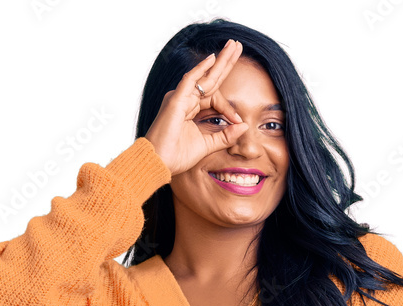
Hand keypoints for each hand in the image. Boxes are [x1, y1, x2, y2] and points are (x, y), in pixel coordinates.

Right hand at [145, 39, 247, 175]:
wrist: (158, 163)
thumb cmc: (176, 155)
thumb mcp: (208, 145)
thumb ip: (226, 135)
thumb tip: (244, 125)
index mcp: (191, 108)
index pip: (214, 97)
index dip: (228, 107)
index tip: (238, 120)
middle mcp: (185, 99)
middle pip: (210, 78)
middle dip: (225, 62)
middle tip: (237, 45)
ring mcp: (180, 98)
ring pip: (204, 75)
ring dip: (220, 60)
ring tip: (233, 46)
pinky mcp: (175, 100)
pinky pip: (189, 80)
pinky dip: (201, 69)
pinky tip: (213, 58)